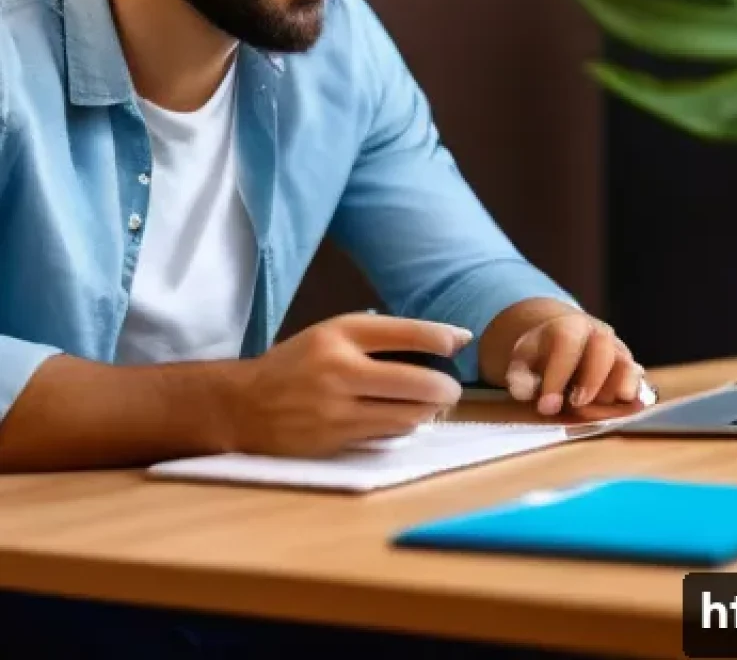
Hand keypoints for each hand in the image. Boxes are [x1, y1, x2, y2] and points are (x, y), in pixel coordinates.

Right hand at [224, 313, 470, 456]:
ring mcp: (336, 409)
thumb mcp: (332, 334)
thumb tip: (447, 338)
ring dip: (427, 412)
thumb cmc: (298, 364)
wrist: (242, 405)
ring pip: (406, 415)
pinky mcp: (334, 440)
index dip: (441, 337)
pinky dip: (401, 428)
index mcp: (339, 334)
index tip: (459, 341)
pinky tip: (401, 420)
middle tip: (452, 388)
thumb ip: (381, 335)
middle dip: (445, 388)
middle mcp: (339, 369)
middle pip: (416, 381)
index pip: (406, 332)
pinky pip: (386, 436)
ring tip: (430, 406)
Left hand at [504, 310, 644, 416]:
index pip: (567, 342)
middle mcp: (599, 335)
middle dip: (591, 380)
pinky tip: (621, 413)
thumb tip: (527, 390)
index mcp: (569, 326)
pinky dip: (634, 401)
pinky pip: (641, 386)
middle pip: (604, 348)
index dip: (558, 374)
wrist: (564, 344)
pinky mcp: (631, 374)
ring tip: (600, 410)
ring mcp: (618, 353)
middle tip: (576, 405)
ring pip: (628, 367)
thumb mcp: (523, 361)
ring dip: (616, 392)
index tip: (547, 406)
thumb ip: (520, 376)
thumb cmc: (541, 358)